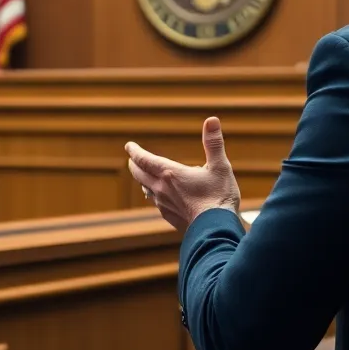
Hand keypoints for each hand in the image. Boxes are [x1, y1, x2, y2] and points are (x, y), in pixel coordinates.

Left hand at [125, 116, 240, 230]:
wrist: (216, 229)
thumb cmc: (219, 196)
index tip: (129, 146)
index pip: (144, 159)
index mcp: (170, 173)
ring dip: (142, 180)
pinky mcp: (169, 216)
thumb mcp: (220, 166)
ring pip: (145, 189)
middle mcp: (162, 188)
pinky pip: (155, 202)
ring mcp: (164, 204)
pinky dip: (152, 194)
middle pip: (139, 174)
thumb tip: (212, 119)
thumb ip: (213, 143)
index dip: (134, 151)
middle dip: (134, 164)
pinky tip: (158, 197)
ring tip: (143, 175)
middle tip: (132, 159)